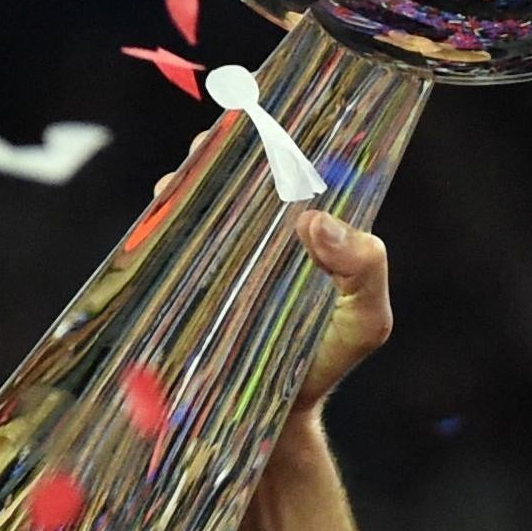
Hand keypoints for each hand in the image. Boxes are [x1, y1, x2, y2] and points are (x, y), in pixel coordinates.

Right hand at [152, 133, 392, 421]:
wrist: (272, 416)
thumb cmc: (326, 361)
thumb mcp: (364, 321)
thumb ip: (364, 272)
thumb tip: (317, 220)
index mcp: (310, 230)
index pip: (296, 167)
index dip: (283, 135)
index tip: (271, 114)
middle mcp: (264, 231)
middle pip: (244, 170)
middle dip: (230, 142)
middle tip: (225, 130)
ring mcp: (223, 249)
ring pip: (206, 194)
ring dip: (196, 170)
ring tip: (194, 160)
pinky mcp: (188, 273)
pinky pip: (173, 231)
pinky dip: (166, 208)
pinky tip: (167, 197)